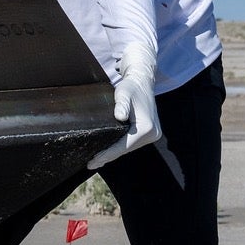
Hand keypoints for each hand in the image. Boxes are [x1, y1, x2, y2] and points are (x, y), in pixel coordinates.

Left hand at [88, 42, 159, 168]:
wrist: (143, 81)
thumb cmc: (130, 86)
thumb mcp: (123, 92)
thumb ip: (121, 104)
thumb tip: (120, 117)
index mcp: (146, 128)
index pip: (122, 146)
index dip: (106, 154)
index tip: (92, 162)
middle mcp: (153, 134)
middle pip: (126, 149)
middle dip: (108, 156)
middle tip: (91, 164)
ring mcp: (153, 135)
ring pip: (129, 147)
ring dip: (114, 153)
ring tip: (96, 160)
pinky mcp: (150, 133)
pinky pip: (131, 143)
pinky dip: (120, 147)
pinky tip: (108, 151)